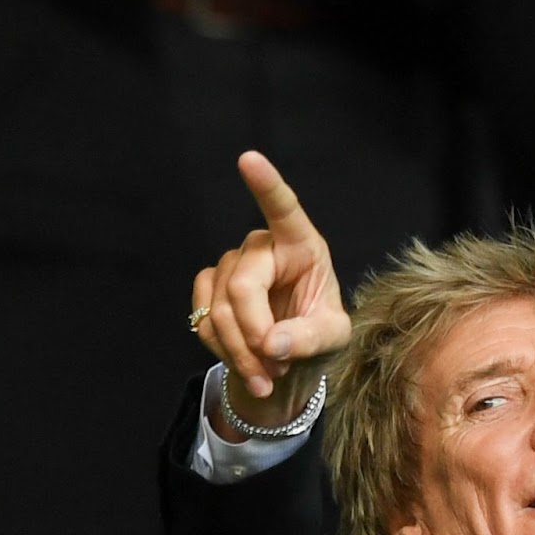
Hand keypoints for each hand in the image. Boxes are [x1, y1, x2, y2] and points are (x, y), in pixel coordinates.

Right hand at [192, 152, 350, 433]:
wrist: (292, 357)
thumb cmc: (321, 335)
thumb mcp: (332, 340)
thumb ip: (308, 339)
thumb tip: (269, 343)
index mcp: (302, 245)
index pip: (284, 210)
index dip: (266, 186)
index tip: (249, 159)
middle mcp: (262, 247)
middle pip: (242, 288)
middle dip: (254, 336)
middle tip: (275, 369)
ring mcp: (231, 264)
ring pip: (220, 311)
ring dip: (242, 353)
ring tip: (269, 375)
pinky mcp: (208, 285)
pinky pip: (203, 320)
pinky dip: (223, 350)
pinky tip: (245, 362)